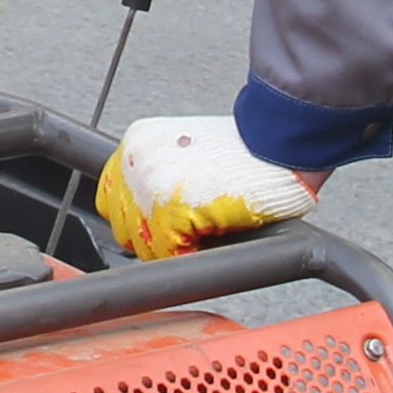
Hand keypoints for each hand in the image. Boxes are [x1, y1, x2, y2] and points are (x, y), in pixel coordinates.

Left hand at [94, 115, 314, 258]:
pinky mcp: (172, 208)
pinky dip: (194, 253)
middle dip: (157, 237)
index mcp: (136, 145)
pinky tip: (215, 235)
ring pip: (146, 244)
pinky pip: (170, 253)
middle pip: (125, 226)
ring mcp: (150, 185)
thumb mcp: (186, 152)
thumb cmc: (247, 149)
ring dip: (176, 247)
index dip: (140, 220)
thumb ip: (159, 176)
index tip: (160, 227)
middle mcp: (136, 161)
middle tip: (191, 232)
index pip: (113, 200)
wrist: (278, 139)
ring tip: (206, 230)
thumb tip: (145, 215)